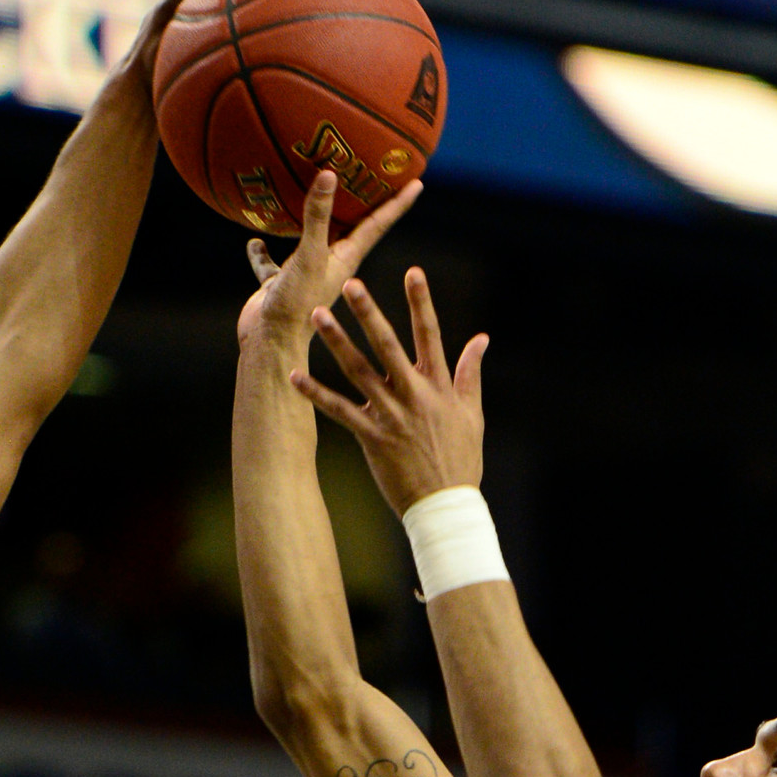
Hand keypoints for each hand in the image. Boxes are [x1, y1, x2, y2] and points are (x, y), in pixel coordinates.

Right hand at [238, 168, 421, 346]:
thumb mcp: (310, 256)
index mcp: (346, 258)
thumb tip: (328, 175)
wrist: (270, 345)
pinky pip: (271, 264)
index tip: (417, 183)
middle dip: (358, 203)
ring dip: (310, 222)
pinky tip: (255, 241)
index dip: (397, 202)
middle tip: (369, 176)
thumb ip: (317, 217)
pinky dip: (263, 253)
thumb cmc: (296, 305)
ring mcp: (304, 275)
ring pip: (308, 241)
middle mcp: (329, 265)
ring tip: (307, 198)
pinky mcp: (280, 286)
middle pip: (348, 227)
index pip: (377, 224)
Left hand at [290, 249, 487, 519]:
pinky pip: (339, 412)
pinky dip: (316, 394)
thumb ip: (471, 372)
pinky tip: (295, 376)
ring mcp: (392, 416)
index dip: (421, 302)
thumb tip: (481, 339)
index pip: (430, 335)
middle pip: (388, 345)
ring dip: (336, 342)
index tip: (413, 271)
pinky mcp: (372, 438)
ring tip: (317, 316)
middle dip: (369, 313)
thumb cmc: (461, 459)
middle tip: (351, 284)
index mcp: (439, 386)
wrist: (446, 505)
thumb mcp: (472, 413)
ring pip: (359, 371)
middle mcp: (414, 395)